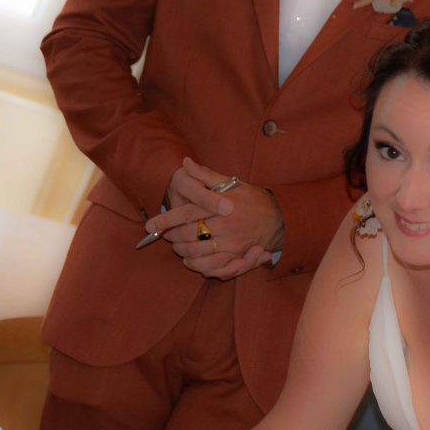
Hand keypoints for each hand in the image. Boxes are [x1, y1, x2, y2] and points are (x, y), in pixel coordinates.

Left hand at [148, 158, 281, 278]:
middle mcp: (226, 226)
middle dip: (172, 237)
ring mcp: (232, 244)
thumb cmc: (252, 199)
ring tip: (176, 247)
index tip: (150, 225)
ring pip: (197, 253)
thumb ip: (206, 175)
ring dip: (182, 252)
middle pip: (188, 235)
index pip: (186, 214)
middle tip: (165, 236)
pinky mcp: (237, 257)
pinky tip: (190, 261)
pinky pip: (212, 267)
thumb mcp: (232, 183)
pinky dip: (197, 266)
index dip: (166, 220)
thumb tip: (186, 163)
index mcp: (222, 206)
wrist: (279, 219)